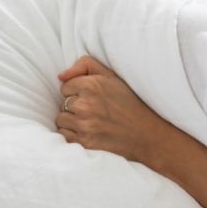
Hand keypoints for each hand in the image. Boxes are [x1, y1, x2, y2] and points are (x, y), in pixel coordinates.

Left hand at [55, 56, 171, 162]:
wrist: (146, 135)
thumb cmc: (129, 103)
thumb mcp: (111, 76)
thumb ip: (85, 65)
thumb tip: (60, 76)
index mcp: (91, 85)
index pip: (65, 86)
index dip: (77, 92)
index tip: (91, 97)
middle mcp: (85, 104)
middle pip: (63, 103)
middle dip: (75, 106)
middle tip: (94, 111)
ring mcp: (84, 125)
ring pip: (61, 119)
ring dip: (72, 121)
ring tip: (90, 122)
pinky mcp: (84, 142)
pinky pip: (64, 135)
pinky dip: (73, 134)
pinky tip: (88, 132)